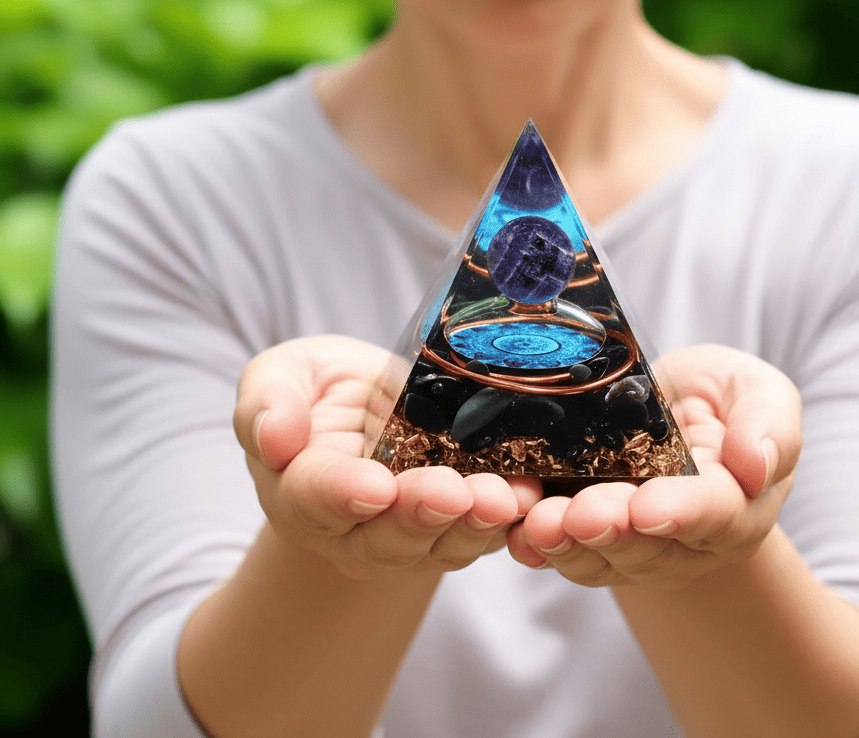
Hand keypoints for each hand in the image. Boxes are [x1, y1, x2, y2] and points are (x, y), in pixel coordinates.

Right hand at [234, 335, 542, 580]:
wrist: (369, 411)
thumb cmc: (320, 391)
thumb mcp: (285, 374)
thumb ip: (268, 401)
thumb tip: (273, 436)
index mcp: (302, 488)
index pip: (316, 496)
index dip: (344, 493)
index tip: (375, 487)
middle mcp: (355, 527)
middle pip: (387, 534)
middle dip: (423, 514)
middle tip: (455, 493)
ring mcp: (411, 534)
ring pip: (442, 542)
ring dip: (474, 523)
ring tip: (503, 498)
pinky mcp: (459, 527)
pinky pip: (485, 533)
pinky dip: (509, 520)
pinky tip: (532, 496)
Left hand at [506, 345, 800, 589]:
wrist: (677, 412)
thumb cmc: (723, 400)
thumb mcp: (758, 393)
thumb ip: (769, 426)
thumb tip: (757, 465)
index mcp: (736, 502)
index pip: (714, 513)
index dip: (681, 512)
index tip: (647, 508)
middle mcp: (686, 539)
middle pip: (648, 546)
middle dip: (610, 530)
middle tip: (576, 515)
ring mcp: (634, 545)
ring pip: (600, 557)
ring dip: (565, 544)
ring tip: (535, 523)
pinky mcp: (589, 537)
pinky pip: (563, 549)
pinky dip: (536, 544)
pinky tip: (512, 530)